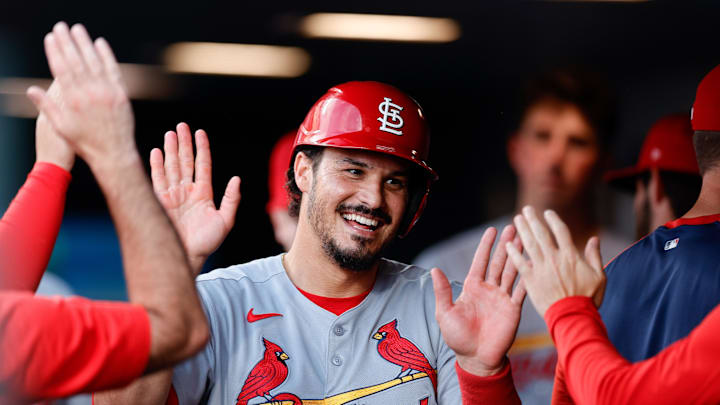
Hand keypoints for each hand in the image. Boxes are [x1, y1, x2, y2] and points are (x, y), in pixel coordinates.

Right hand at [26, 22, 134, 165]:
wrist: (114, 154)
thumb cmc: (86, 143)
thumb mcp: (61, 127)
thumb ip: (46, 106)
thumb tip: (30, 90)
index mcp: (72, 100)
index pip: (61, 69)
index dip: (55, 51)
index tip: (50, 38)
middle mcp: (89, 94)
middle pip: (76, 61)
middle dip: (67, 42)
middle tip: (61, 26)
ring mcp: (107, 92)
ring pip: (94, 62)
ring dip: (85, 43)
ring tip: (77, 29)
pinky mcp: (121, 94)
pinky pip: (113, 70)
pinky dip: (106, 55)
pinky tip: (100, 43)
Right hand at [150, 123, 240, 274]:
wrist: (188, 256)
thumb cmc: (207, 242)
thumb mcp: (225, 220)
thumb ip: (231, 199)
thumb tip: (236, 179)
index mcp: (203, 193)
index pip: (202, 165)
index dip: (202, 148)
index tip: (200, 132)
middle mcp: (187, 191)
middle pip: (185, 161)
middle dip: (184, 143)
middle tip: (182, 126)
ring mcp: (173, 195)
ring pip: (172, 167)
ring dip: (171, 150)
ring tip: (170, 133)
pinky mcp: (160, 202)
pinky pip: (157, 180)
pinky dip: (156, 166)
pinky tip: (155, 151)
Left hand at [432, 225, 525, 376]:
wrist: (476, 359)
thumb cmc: (458, 337)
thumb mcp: (446, 313)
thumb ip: (443, 291)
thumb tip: (434, 269)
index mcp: (472, 287)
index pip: (480, 261)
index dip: (486, 245)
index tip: (492, 229)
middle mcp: (489, 289)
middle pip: (499, 262)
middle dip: (507, 245)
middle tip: (515, 226)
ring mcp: (502, 298)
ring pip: (512, 272)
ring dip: (519, 256)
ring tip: (527, 239)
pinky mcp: (513, 309)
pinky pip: (522, 291)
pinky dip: (528, 278)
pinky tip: (535, 264)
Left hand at [506, 206, 604, 317]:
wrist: (573, 317)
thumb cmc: (588, 299)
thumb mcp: (599, 276)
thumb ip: (595, 256)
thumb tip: (595, 239)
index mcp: (571, 256)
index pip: (560, 231)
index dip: (553, 220)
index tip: (547, 212)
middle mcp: (554, 259)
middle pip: (541, 234)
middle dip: (533, 220)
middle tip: (525, 209)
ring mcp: (541, 269)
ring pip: (529, 244)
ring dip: (522, 230)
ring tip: (517, 220)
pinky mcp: (531, 280)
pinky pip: (520, 263)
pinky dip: (513, 253)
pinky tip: (507, 244)